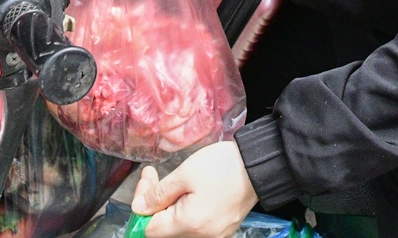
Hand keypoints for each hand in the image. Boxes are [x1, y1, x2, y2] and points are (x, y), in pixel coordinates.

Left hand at [135, 141, 257, 237]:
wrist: (259, 165)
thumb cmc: (223, 167)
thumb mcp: (185, 173)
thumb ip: (159, 194)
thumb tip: (138, 208)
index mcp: (190, 225)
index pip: (149, 229)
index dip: (142, 205)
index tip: (147, 179)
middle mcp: (202, 237)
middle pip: (164, 229)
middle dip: (154, 202)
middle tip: (154, 175)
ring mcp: (215, 235)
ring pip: (179, 227)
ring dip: (169, 206)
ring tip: (173, 182)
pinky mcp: (223, 229)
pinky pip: (195, 226)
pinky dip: (185, 211)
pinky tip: (188, 191)